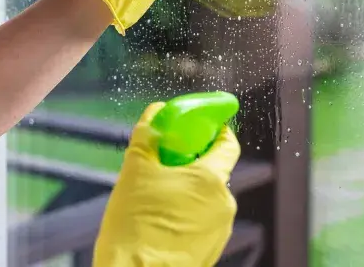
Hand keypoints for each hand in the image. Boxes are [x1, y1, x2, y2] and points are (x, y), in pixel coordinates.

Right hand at [92, 102, 240, 266]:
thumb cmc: (135, 226)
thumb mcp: (135, 172)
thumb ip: (148, 136)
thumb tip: (155, 112)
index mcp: (212, 180)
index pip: (228, 143)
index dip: (215, 129)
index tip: (198, 125)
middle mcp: (224, 204)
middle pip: (212, 171)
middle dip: (188, 162)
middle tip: (160, 163)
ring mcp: (220, 231)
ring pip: (205, 197)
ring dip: (185, 190)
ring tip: (153, 197)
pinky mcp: (210, 251)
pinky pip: (201, 221)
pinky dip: (185, 214)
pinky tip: (159, 220)